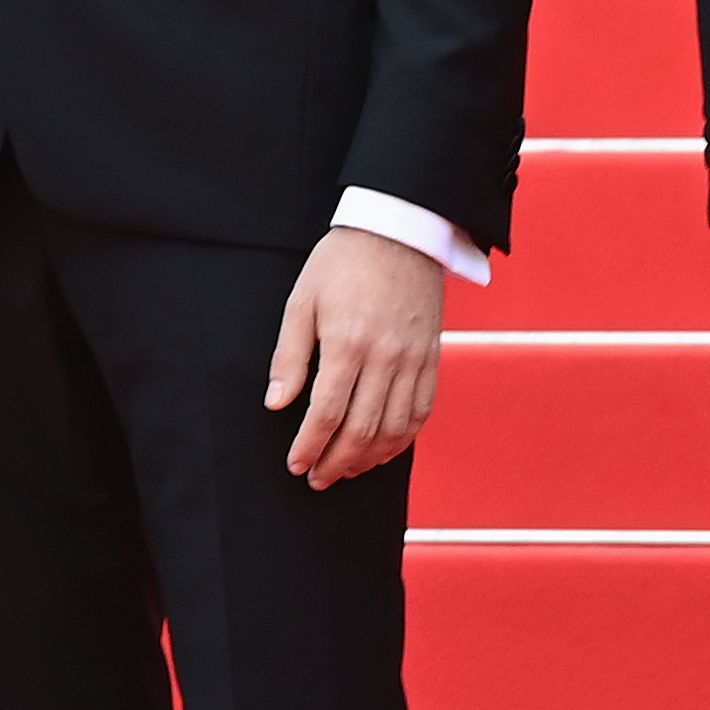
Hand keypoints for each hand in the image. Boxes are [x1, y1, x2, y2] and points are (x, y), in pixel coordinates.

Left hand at [265, 224, 442, 489]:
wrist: (399, 231)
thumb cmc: (342, 263)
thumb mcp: (302, 302)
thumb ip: (289, 357)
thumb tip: (277, 405)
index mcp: (348, 343)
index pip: (327, 414)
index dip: (310, 446)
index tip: (296, 465)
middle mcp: (385, 358)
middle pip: (362, 430)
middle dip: (336, 462)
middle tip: (317, 478)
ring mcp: (413, 360)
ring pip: (395, 429)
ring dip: (369, 458)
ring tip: (346, 469)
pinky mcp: (432, 357)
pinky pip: (422, 411)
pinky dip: (403, 439)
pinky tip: (383, 450)